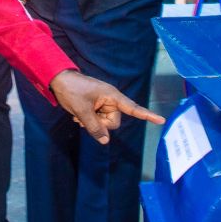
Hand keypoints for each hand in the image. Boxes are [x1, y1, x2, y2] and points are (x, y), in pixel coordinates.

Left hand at [49, 70, 164, 144]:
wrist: (59, 81)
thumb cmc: (72, 91)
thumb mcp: (82, 110)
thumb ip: (94, 127)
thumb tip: (105, 141)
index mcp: (112, 96)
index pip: (132, 108)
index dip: (147, 115)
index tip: (161, 120)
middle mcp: (110, 101)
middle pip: (114, 122)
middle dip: (101, 124)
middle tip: (85, 117)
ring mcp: (103, 104)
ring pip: (105, 124)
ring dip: (92, 123)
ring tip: (79, 115)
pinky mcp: (95, 108)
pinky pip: (97, 121)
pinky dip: (88, 121)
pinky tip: (78, 116)